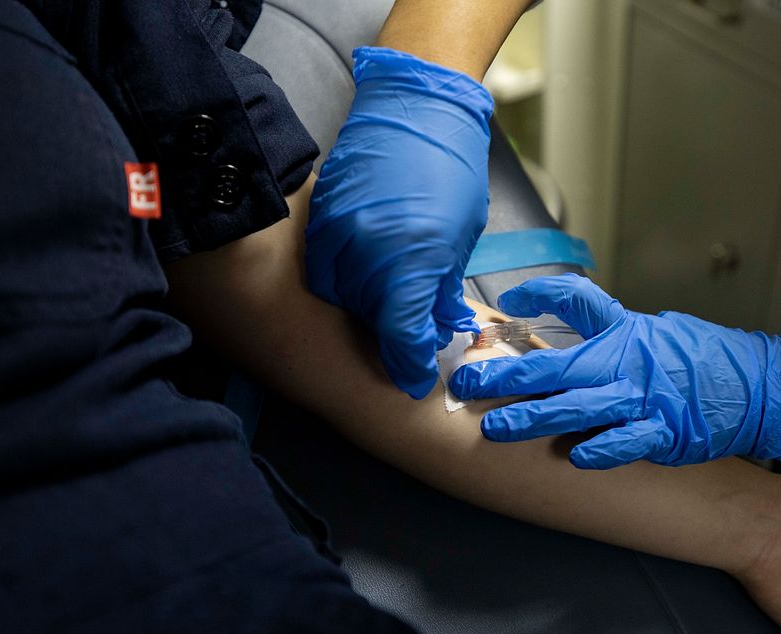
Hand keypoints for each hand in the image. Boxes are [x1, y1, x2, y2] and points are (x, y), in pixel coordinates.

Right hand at [307, 47, 492, 398]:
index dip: (411, 366)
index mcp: (410, 259)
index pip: (402, 337)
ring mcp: (336, 235)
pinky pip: (324, 271)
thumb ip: (440, 288)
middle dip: (393, 338)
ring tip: (392, 304)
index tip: (418, 379)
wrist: (415, 108)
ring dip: (367, 312)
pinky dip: (345, 284)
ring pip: (341, 300)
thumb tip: (433, 327)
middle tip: (414, 339)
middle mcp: (366, 253)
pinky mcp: (320, 219)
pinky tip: (366, 279)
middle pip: (370, 322)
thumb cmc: (451, 171)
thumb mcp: (460, 237)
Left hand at [449, 273, 780, 467]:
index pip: (576, 302)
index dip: (538, 297)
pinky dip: (602, 450)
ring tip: (498, 429)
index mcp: (621, 333)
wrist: (751, 386)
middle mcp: (627, 364)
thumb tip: (535, 310)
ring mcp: (644, 399)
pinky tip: (576, 457)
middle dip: (507, 378)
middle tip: (466, 385)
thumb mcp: (643, 329)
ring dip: (535, 418)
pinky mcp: (664, 433)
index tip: (501, 309)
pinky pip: (627, 442)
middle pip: (557, 366)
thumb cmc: (690, 357)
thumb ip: (595, 324)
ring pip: (580, 408)